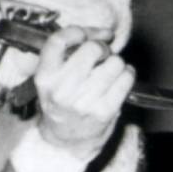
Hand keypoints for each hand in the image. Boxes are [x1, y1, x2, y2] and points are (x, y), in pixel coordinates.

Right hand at [33, 26, 131, 159]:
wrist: (66, 140)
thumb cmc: (62, 102)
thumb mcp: (51, 79)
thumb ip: (66, 55)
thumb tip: (102, 33)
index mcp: (44, 76)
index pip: (58, 41)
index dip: (79, 31)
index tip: (90, 34)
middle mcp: (61, 89)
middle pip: (92, 49)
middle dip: (102, 48)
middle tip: (101, 57)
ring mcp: (83, 101)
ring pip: (114, 63)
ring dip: (116, 63)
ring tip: (109, 72)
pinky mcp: (104, 111)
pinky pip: (126, 79)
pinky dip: (127, 75)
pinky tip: (119, 80)